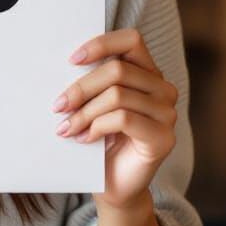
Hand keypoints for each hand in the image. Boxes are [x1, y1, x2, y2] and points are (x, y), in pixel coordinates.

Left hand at [52, 28, 176, 210]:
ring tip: (67, 126)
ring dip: (84, 112)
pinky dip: (97, 126)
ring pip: (117, 95)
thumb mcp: (94, 103)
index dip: (101, 44)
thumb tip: (65, 65)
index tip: (71, 60)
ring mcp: (167, 113)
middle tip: (58, 105)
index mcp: (147, 72)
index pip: (131, 40)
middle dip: (81, 87)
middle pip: (118, 70)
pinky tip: (84, 138)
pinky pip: (123, 119)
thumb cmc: (101, 139)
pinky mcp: (163, 137)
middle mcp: (163, 89)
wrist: (114, 185)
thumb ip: (90, 82)